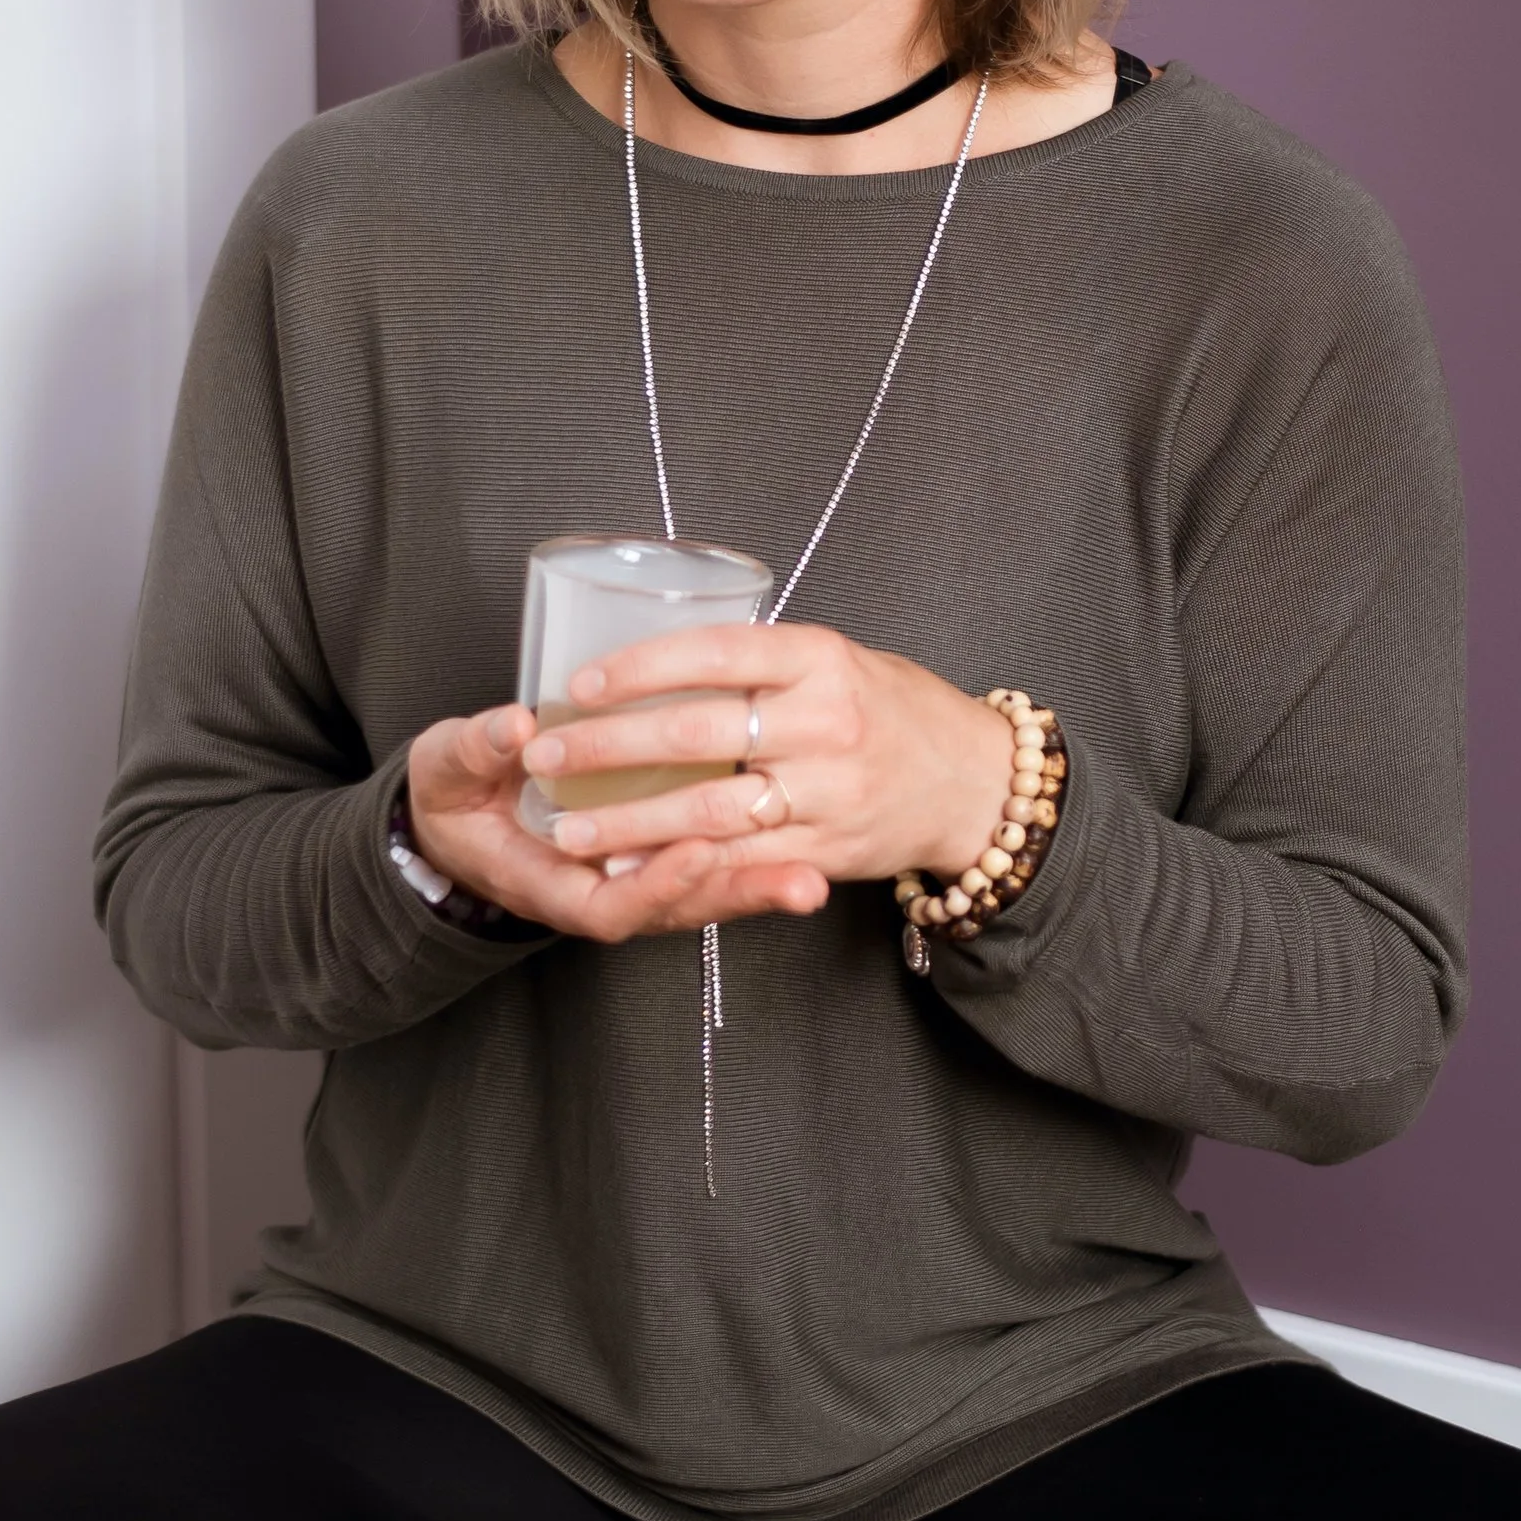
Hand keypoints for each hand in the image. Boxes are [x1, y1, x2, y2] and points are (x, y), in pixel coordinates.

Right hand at [405, 703, 832, 939]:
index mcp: (547, 884)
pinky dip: (751, 861)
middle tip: (798, 880)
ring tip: (815, 881)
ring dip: (757, 886)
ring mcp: (629, 880)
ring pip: (700, 895)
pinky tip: (804, 849)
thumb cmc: (452, 797)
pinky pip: (707, 868)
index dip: (656, 883)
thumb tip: (514, 726)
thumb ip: (475, 750)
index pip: (609, 904)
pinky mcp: (654, 855)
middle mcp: (596, 893)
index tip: (697, 851)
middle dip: (735, 896)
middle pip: (674, 911)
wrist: (453, 820)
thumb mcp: (445, 770)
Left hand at [514, 623, 1020, 895]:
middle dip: (608, 749)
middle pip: (697, 735)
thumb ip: (761, 662)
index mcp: (821, 658)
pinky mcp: (825, 850)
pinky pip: (737, 862)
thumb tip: (656, 655)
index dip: (640, 667)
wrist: (975, 782)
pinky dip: (676, 867)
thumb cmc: (892, 709)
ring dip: (628, 822)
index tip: (579, 684)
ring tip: (567, 826)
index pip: (716, 652)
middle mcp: (825, 723)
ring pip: (709, 811)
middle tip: (545, 755)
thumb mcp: (836, 659)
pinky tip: (626, 868)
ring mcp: (827, 792)